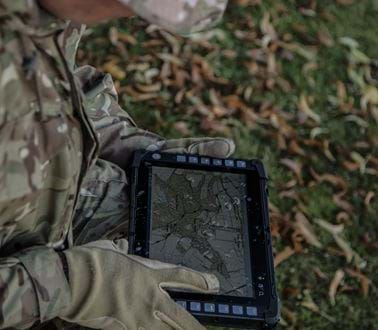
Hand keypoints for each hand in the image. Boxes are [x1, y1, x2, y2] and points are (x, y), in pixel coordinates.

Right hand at [60, 239, 218, 329]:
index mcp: (148, 272)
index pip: (180, 276)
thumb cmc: (92, 260)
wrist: (74, 279)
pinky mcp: (123, 327)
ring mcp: (137, 315)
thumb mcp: (110, 248)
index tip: (213, 284)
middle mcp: (148, 296)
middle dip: (195, 326)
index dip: (198, 281)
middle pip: (178, 315)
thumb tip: (121, 244)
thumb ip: (120, 249)